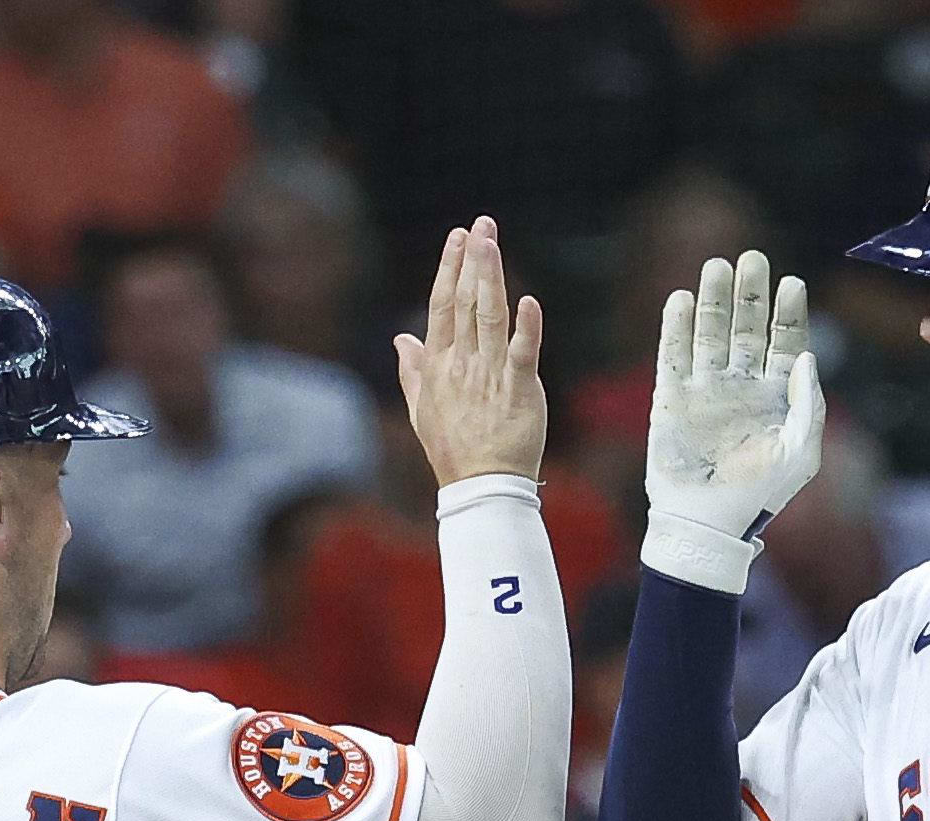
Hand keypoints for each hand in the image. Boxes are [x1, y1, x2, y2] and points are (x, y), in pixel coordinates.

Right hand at [393, 217, 545, 486]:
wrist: (480, 486)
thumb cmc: (452, 449)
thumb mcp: (421, 408)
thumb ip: (413, 370)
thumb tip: (401, 338)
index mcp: (439, 364)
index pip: (442, 307)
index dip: (449, 269)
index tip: (458, 237)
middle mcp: (463, 363)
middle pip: (465, 302)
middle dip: (472, 261)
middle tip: (481, 224)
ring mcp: (490, 375)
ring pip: (490, 317)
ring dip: (490, 277)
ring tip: (492, 243)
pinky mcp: (520, 390)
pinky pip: (524, 353)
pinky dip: (527, 327)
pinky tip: (528, 301)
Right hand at [641, 250, 823, 590]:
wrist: (707, 526)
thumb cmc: (760, 495)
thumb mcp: (801, 454)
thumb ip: (810, 404)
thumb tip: (806, 356)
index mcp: (776, 396)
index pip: (785, 343)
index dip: (788, 312)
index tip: (792, 283)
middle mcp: (742, 386)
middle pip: (747, 328)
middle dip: (751, 295)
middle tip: (753, 260)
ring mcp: (705, 390)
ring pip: (709, 333)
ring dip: (713, 300)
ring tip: (717, 267)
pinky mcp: (671, 399)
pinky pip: (673, 355)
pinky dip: (675, 327)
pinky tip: (680, 299)